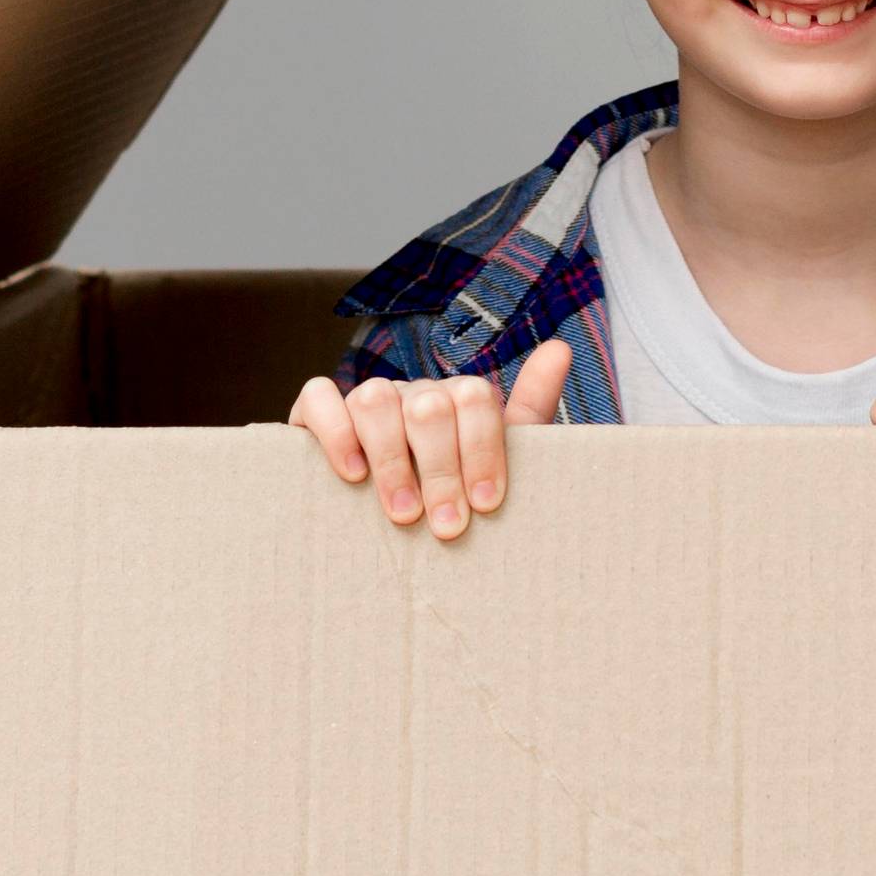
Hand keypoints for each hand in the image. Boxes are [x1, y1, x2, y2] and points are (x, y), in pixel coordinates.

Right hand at [289, 340, 571, 541]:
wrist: (385, 520)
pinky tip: (352, 473)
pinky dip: (335, 433)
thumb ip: (529, 406)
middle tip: (447, 527)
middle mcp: (412, 392)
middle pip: (430, 405)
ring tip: (402, 513)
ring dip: (391, 459)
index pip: (476, 398)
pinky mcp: (314, 412)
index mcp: (457, 399)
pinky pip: (319, 398)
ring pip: (375, 398)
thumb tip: (560, 347)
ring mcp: (365, 398)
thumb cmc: (449, 494)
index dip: (483, 450)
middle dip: (441, 470)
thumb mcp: (495, 459)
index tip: (485, 505)